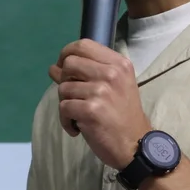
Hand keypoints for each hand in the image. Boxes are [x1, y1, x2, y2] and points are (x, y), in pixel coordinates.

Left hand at [49, 39, 152, 169]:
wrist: (135, 144)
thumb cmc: (123, 115)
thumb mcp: (114, 87)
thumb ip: (87, 74)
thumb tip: (54, 67)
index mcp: (119, 64)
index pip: (84, 45)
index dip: (67, 53)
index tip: (64, 66)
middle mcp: (112, 73)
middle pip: (69, 63)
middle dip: (64, 80)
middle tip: (73, 95)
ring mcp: (101, 91)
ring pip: (63, 88)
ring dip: (66, 104)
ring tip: (79, 115)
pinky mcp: (91, 110)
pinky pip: (63, 107)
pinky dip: (66, 121)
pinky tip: (77, 128)